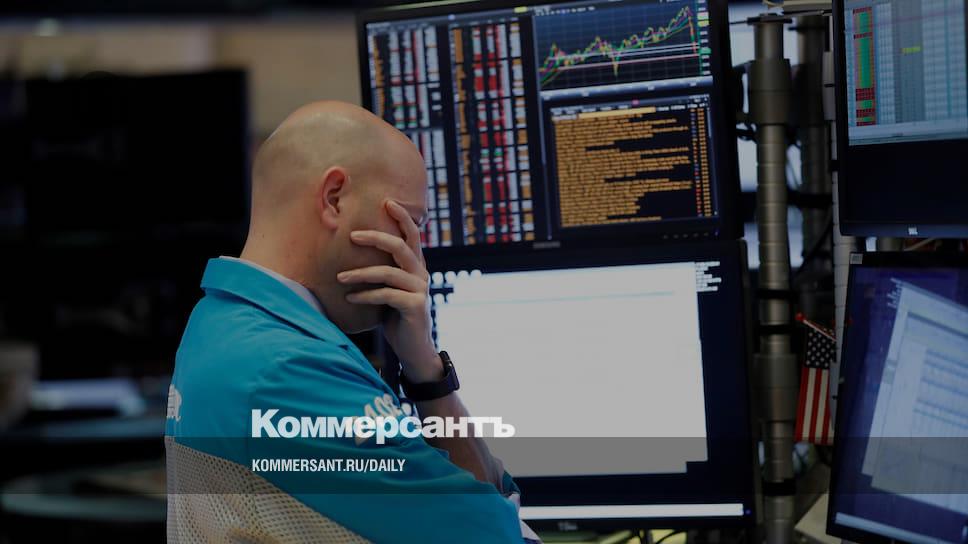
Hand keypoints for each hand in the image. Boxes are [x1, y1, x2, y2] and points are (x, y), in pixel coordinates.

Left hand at [337, 200, 442, 382]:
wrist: (414, 349)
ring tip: (340, 277)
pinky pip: (386, 295)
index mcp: (416, 266)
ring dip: (361, 273)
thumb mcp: (389, 291)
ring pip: (388, 272)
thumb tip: (352, 253)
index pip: (412, 235)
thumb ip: (383, 272)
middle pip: (401, 246)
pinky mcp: (415, 306)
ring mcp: (420, 290)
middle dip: (376, 237)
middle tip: (352, 235)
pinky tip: (350, 298)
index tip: (386, 201)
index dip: (402, 217)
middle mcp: (421, 274)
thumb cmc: (396, 317)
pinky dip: (365, 295)